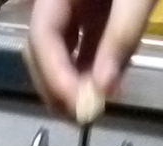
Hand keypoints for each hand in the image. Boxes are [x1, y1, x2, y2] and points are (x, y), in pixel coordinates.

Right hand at [26, 0, 157, 117]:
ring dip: (71, 83)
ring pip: (58, 51)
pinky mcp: (90, 11)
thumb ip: (121, 38)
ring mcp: (72, 5)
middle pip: (42, 49)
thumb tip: (105, 90)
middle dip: (57, 85)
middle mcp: (56, 0)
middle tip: (81, 117)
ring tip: (92, 109)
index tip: (77, 105)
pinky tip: (103, 88)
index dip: (54, 74)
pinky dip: (88, 68)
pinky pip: (81, 44)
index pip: (42, 37)